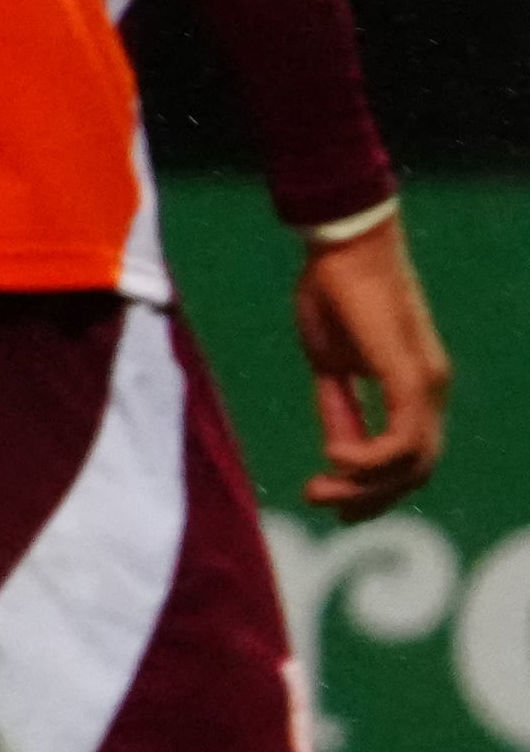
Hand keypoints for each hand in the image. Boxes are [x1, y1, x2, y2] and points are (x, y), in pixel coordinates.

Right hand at [297, 213, 451, 521]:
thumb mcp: (330, 364)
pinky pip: (402, 439)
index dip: (375, 489)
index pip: (410, 457)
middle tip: (322, 504)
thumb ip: (340, 408)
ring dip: (365, 486)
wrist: (343, 246)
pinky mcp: (411, 375)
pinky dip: (369, 459)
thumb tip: (340, 452)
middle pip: (416, 470)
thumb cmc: (333, 293)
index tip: (331, 502)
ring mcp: (427, 384)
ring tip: (319, 488)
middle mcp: (431, 390)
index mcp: (415, 386)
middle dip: (370, 498)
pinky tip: (334, 458)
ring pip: (412, 463)